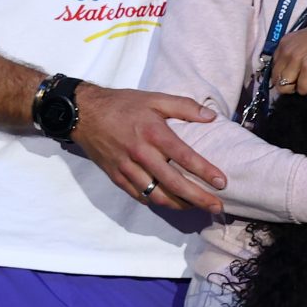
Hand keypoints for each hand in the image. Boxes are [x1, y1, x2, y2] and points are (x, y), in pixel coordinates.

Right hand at [69, 85, 226, 214]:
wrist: (85, 114)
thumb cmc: (123, 105)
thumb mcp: (155, 98)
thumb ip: (184, 107)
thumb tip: (212, 117)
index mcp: (153, 133)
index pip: (184, 157)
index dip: (204, 171)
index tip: (222, 182)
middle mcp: (141, 154)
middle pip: (173, 183)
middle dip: (198, 198)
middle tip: (217, 207)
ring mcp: (127, 169)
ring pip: (157, 195)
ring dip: (180, 205)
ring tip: (198, 207)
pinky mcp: (117, 177)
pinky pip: (140, 196)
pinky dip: (157, 202)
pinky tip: (172, 203)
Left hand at [272, 23, 306, 94]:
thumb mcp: (304, 40)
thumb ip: (294, 52)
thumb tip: (291, 71)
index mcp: (284, 44)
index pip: (274, 68)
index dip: (284, 76)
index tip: (296, 77)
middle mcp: (287, 51)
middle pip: (277, 80)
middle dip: (289, 84)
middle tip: (304, 82)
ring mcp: (297, 60)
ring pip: (286, 87)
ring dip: (299, 87)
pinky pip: (303, 89)